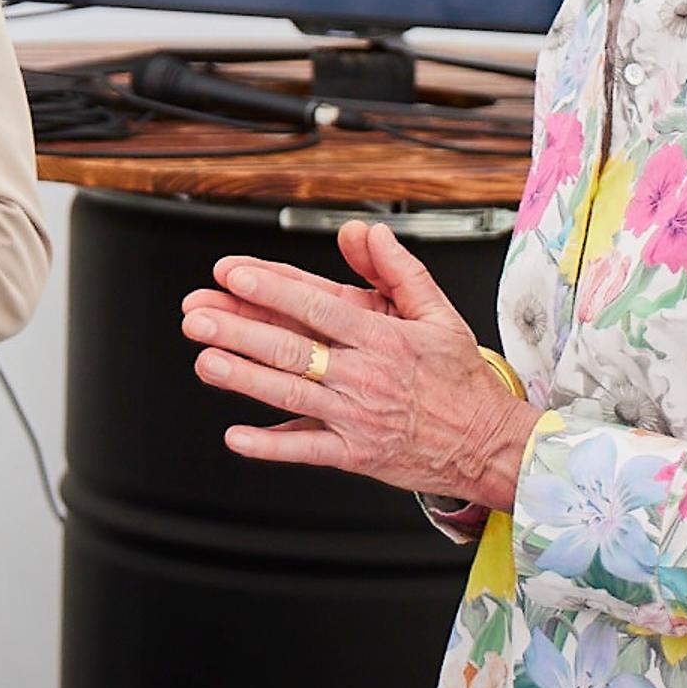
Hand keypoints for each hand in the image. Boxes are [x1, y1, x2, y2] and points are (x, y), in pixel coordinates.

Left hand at [178, 220, 537, 506]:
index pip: (317, 306)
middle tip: (199, 315)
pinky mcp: (353, 454)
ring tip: (205, 361)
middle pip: (292, 349)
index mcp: (382, 339)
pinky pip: (306, 449)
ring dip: (243, 378)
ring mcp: (355, 417)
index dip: (272, 290)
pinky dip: (270, 445)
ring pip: (290, 395)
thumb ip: (399, 270)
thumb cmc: (459, 381)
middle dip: (239, 330)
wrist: (487, 445)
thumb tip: (368, 233)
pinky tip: (237, 435)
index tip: (234, 275)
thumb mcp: (439, 314)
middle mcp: (364, 376)